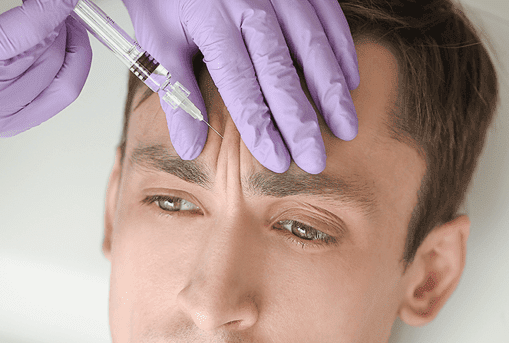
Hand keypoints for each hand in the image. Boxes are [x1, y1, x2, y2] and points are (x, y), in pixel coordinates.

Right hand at [0, 0, 91, 150]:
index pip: (24, 32)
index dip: (52, 7)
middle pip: (47, 51)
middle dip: (58, 19)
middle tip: (50, 1)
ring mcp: (2, 117)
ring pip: (58, 74)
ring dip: (68, 42)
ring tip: (61, 20)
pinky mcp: (12, 127)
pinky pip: (59, 98)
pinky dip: (71, 70)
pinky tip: (67, 49)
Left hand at [124, 0, 359, 173]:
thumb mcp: (158, 42)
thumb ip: (177, 93)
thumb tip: (190, 149)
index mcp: (211, 21)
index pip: (240, 83)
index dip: (260, 124)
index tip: (277, 161)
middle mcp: (249, 2)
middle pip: (280, 69)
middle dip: (300, 119)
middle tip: (315, 159)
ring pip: (312, 43)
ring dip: (332, 89)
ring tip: (346, 128)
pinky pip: (328, 14)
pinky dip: (341, 48)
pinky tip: (350, 81)